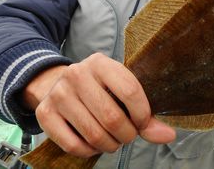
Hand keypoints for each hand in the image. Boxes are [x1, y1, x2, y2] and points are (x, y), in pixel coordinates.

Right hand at [23, 53, 175, 156]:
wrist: (57, 85)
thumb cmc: (98, 89)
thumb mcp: (120, 90)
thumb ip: (144, 114)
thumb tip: (168, 135)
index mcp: (100, 62)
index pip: (130, 91)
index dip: (142, 114)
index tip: (142, 122)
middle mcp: (77, 74)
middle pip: (112, 118)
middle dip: (126, 134)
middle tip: (127, 134)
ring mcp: (59, 93)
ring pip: (94, 134)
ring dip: (110, 145)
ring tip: (112, 139)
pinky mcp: (45, 114)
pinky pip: (74, 145)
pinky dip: (90, 151)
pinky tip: (93, 143)